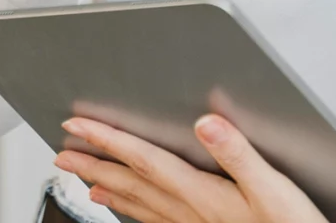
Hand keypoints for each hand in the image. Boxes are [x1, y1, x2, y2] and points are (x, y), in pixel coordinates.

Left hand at [54, 116, 326, 222]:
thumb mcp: (270, 185)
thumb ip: (237, 153)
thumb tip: (206, 122)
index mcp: (200, 193)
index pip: (144, 160)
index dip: (110, 140)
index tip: (81, 126)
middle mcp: (187, 210)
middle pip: (131, 181)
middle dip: (96, 161)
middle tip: (65, 149)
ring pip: (136, 201)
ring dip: (106, 184)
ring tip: (82, 175)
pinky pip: (150, 218)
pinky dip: (129, 208)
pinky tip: (123, 205)